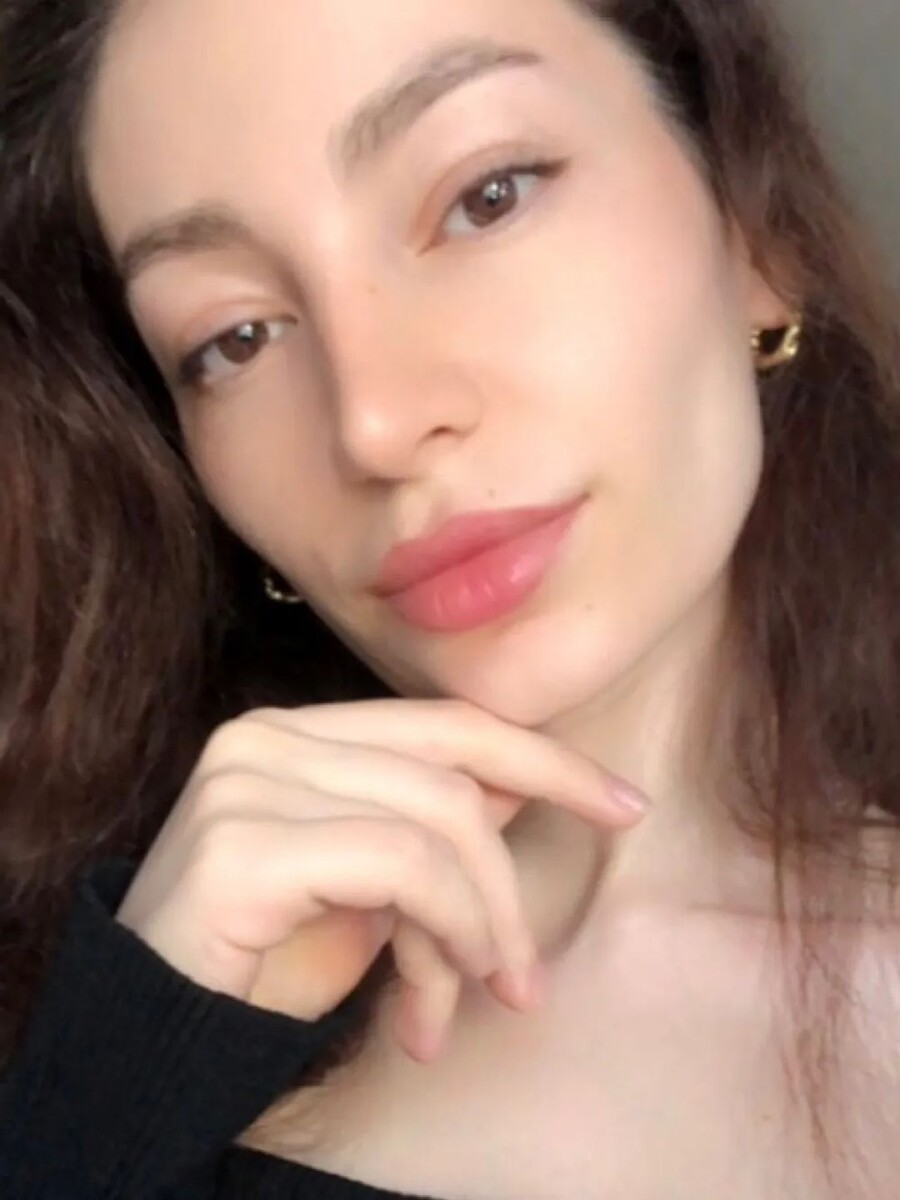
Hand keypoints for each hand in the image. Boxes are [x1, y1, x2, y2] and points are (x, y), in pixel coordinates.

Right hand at [116, 698, 647, 1061]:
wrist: (150, 1039)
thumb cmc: (262, 964)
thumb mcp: (368, 887)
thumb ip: (430, 826)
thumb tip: (518, 783)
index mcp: (296, 731)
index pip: (447, 723)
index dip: (543, 757)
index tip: (621, 803)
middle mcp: (266, 736)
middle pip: (454, 773)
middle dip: (509, 881)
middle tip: (524, 979)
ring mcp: (247, 780)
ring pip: (439, 821)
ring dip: (478, 926)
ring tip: (475, 1001)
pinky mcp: (240, 844)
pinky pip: (398, 865)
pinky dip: (442, 933)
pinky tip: (426, 1010)